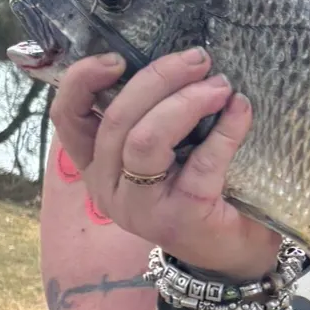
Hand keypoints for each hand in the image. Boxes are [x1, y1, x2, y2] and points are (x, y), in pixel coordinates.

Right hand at [50, 48, 280, 276]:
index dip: (83, 81)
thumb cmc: (196, 188)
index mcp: (96, 165)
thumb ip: (152, 114)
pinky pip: (201, 162)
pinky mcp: (181, 217)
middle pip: (117, 120)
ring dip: (186, 102)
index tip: (116, 58)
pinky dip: (226, 129)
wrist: (232, 252)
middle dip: (159, 79)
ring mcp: (141, 207)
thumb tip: (178, 59)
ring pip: (145, 140)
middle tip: (199, 60)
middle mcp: (108, 187)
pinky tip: (241, 109)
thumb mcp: (163, 152)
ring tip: (220, 85)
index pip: (67, 118)